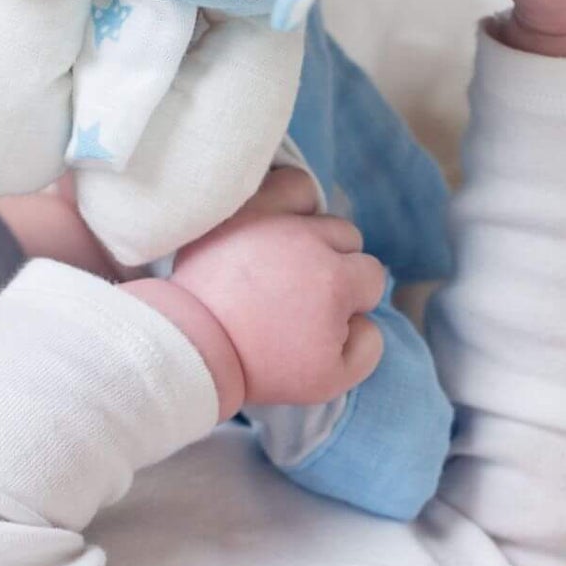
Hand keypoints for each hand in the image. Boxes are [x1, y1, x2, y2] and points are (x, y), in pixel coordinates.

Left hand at [129, 169, 386, 416]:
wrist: (194, 350)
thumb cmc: (262, 368)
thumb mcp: (331, 381)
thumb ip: (368, 347)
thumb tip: (364, 318)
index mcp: (336, 280)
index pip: (372, 276)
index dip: (354, 301)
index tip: (325, 320)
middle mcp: (309, 240)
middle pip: (347, 238)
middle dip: (336, 264)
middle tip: (304, 293)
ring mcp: (272, 220)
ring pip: (317, 207)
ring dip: (313, 228)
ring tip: (292, 255)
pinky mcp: (240, 213)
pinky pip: (281, 184)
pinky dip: (287, 199)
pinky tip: (279, 222)